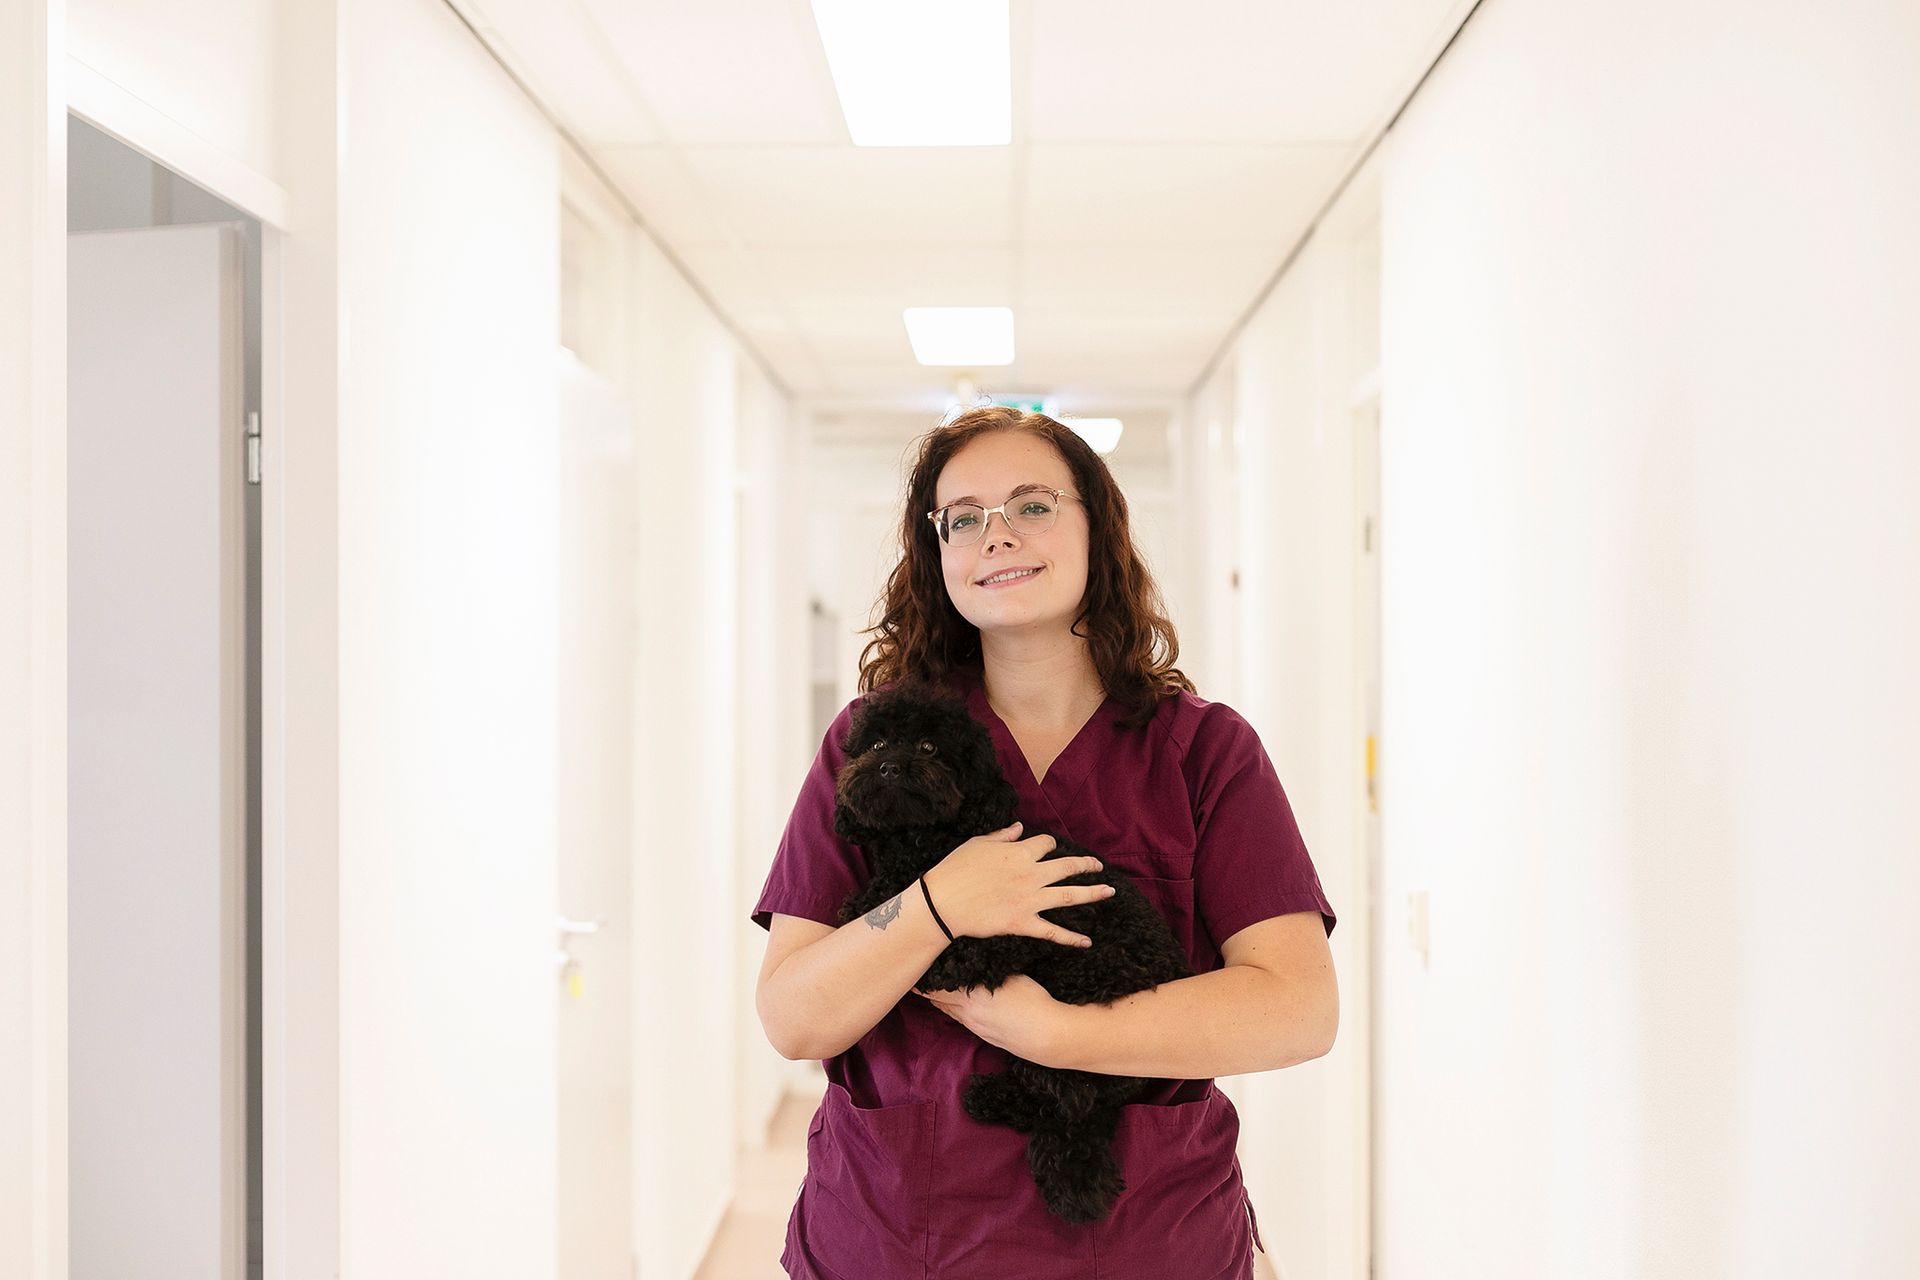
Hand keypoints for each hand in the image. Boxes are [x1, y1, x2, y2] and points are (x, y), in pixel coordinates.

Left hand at [914, 975, 1071, 1064]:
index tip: (917, 974)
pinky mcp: (985, 1036)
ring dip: (942, 1003)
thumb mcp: (1011, 978)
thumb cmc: (1033, 1002)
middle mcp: (969, 1014)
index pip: (938, 989)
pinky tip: (959, 1007)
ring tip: (934, 992)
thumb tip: (978, 965)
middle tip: (920, 982)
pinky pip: (964, 1022)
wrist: (1047, 1036)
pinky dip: (956, 1013)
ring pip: (951, 1013)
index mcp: (972, 997)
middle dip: (929, 992)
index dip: (925, 982)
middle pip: (940, 1002)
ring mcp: (976, 1027)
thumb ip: (989, 972)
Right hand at [922, 821, 1115, 946]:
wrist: (942, 903)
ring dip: (1092, 893)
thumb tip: (1020, 828)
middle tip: (1098, 866)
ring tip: (1109, 892)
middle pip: (1067, 867)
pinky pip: (1052, 932)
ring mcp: (1029, 900)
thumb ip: (1003, 836)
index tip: (1051, 847)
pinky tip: (1087, 942)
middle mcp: (1030, 874)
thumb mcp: (978, 844)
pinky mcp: (1023, 923)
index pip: (1045, 844)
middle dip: (1085, 865)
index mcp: (1018, 853)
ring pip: (1069, 896)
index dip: (1050, 844)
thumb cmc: (955, 870)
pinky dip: (1071, 938)